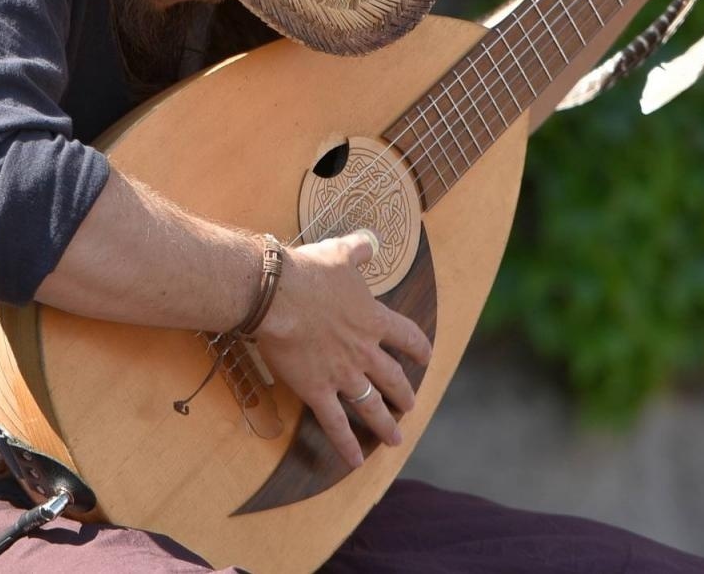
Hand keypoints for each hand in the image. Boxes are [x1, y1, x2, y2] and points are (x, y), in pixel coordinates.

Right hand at [253, 231, 431, 469]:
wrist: (278, 296)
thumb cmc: (308, 272)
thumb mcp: (339, 253)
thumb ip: (359, 250)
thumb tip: (370, 243)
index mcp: (372, 320)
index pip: (406, 337)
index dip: (418, 348)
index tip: (425, 357)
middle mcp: (364, 351)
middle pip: (393, 378)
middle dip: (404, 394)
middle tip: (411, 406)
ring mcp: (343, 374)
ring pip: (371, 406)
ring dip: (385, 423)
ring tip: (395, 439)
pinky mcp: (317, 390)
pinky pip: (335, 424)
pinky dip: (347, 444)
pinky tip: (356, 461)